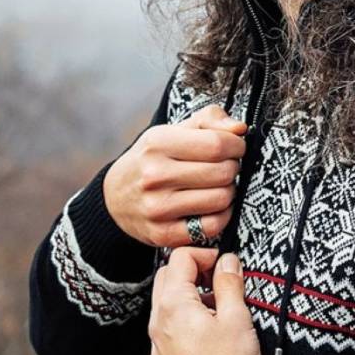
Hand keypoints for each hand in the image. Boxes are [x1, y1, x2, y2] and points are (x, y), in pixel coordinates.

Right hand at [105, 104, 247, 249]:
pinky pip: (212, 226)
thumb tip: (240, 128)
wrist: (114, 197)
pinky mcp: (163, 233)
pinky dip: (221, 216)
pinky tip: (212, 206)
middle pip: (223, 172)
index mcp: (157, 144)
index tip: (235, 147)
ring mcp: (157, 207)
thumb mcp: (171, 131)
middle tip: (224, 167)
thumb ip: (208, 120)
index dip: (236, 146)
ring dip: (228, 191)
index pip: (217, 144)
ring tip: (216, 186)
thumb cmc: (150, 160)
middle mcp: (154, 176)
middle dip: (232, 168)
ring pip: (222, 199)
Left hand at [149, 245, 260, 354]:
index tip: (224, 264)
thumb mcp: (237, 318)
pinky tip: (207, 335)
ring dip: (187, 297)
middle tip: (218, 280)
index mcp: (173, 305)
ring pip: (164, 306)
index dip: (203, 254)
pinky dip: (183, 321)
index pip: (178, 259)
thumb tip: (227, 261)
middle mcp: (157, 322)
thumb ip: (229, 284)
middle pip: (165, 278)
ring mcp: (156, 345)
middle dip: (191, 271)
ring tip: (217, 310)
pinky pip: (167, 332)